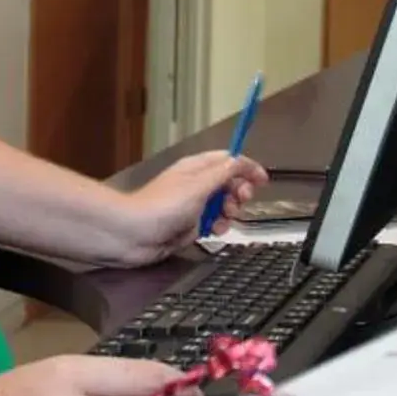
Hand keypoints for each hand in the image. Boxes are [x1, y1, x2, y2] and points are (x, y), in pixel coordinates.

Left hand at [110, 150, 267, 265]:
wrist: (134, 235)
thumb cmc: (160, 207)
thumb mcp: (199, 185)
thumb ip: (223, 173)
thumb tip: (241, 161)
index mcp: (196, 168)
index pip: (228, 160)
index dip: (247, 168)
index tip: (262, 179)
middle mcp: (195, 184)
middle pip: (229, 183)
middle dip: (239, 193)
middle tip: (239, 201)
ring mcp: (193, 206)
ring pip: (223, 206)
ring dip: (229, 213)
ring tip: (223, 218)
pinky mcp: (189, 225)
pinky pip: (213, 223)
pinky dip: (218, 227)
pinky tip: (214, 230)